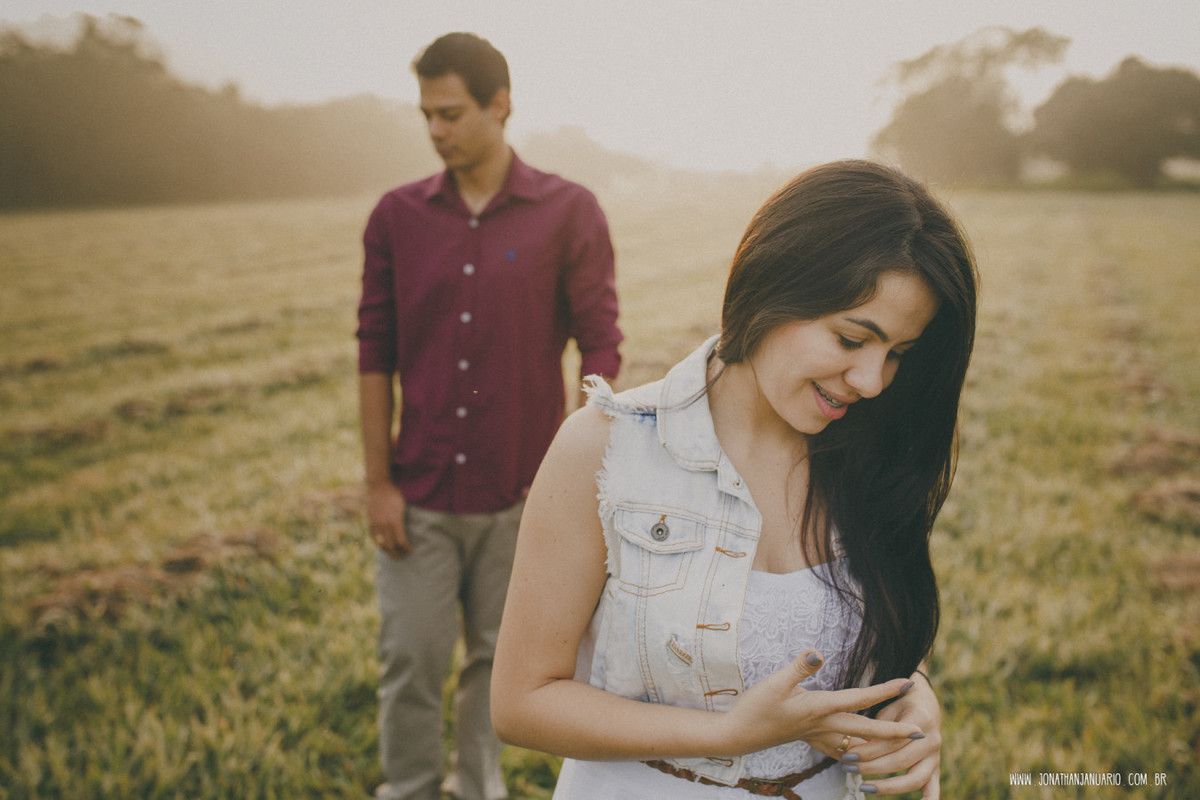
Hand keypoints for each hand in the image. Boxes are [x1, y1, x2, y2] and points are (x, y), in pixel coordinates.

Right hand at [366, 481, 409, 557]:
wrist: (378, 486)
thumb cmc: (394, 494)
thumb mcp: (402, 506)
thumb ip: (402, 519)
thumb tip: (406, 530)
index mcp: (395, 521)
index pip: (401, 541)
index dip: (406, 548)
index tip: (410, 551)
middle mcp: (385, 524)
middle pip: (390, 545)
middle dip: (396, 553)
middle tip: (400, 556)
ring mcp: (376, 523)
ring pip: (380, 543)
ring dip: (386, 550)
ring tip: (391, 553)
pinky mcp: (370, 521)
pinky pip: (373, 536)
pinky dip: (378, 543)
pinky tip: (382, 545)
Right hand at [720, 651, 922, 758]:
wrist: (738, 735)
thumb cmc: (755, 707)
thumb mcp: (774, 682)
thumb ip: (798, 667)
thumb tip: (817, 652)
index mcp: (820, 708)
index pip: (860, 698)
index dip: (886, 690)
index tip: (909, 684)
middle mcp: (824, 725)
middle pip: (867, 729)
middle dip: (895, 731)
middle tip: (921, 732)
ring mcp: (817, 735)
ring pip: (856, 743)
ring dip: (879, 744)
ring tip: (899, 743)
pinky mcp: (808, 739)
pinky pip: (839, 749)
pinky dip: (854, 751)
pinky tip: (858, 752)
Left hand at [854, 669, 941, 797]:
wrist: (925, 703)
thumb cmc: (900, 705)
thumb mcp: (889, 707)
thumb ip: (879, 727)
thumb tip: (860, 748)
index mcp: (921, 720)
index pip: (892, 741)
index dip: (869, 749)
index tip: (848, 754)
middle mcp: (932, 740)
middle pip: (900, 760)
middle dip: (872, 767)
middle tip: (849, 767)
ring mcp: (936, 756)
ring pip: (915, 778)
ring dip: (889, 787)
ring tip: (865, 787)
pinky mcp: (935, 767)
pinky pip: (933, 786)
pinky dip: (930, 799)